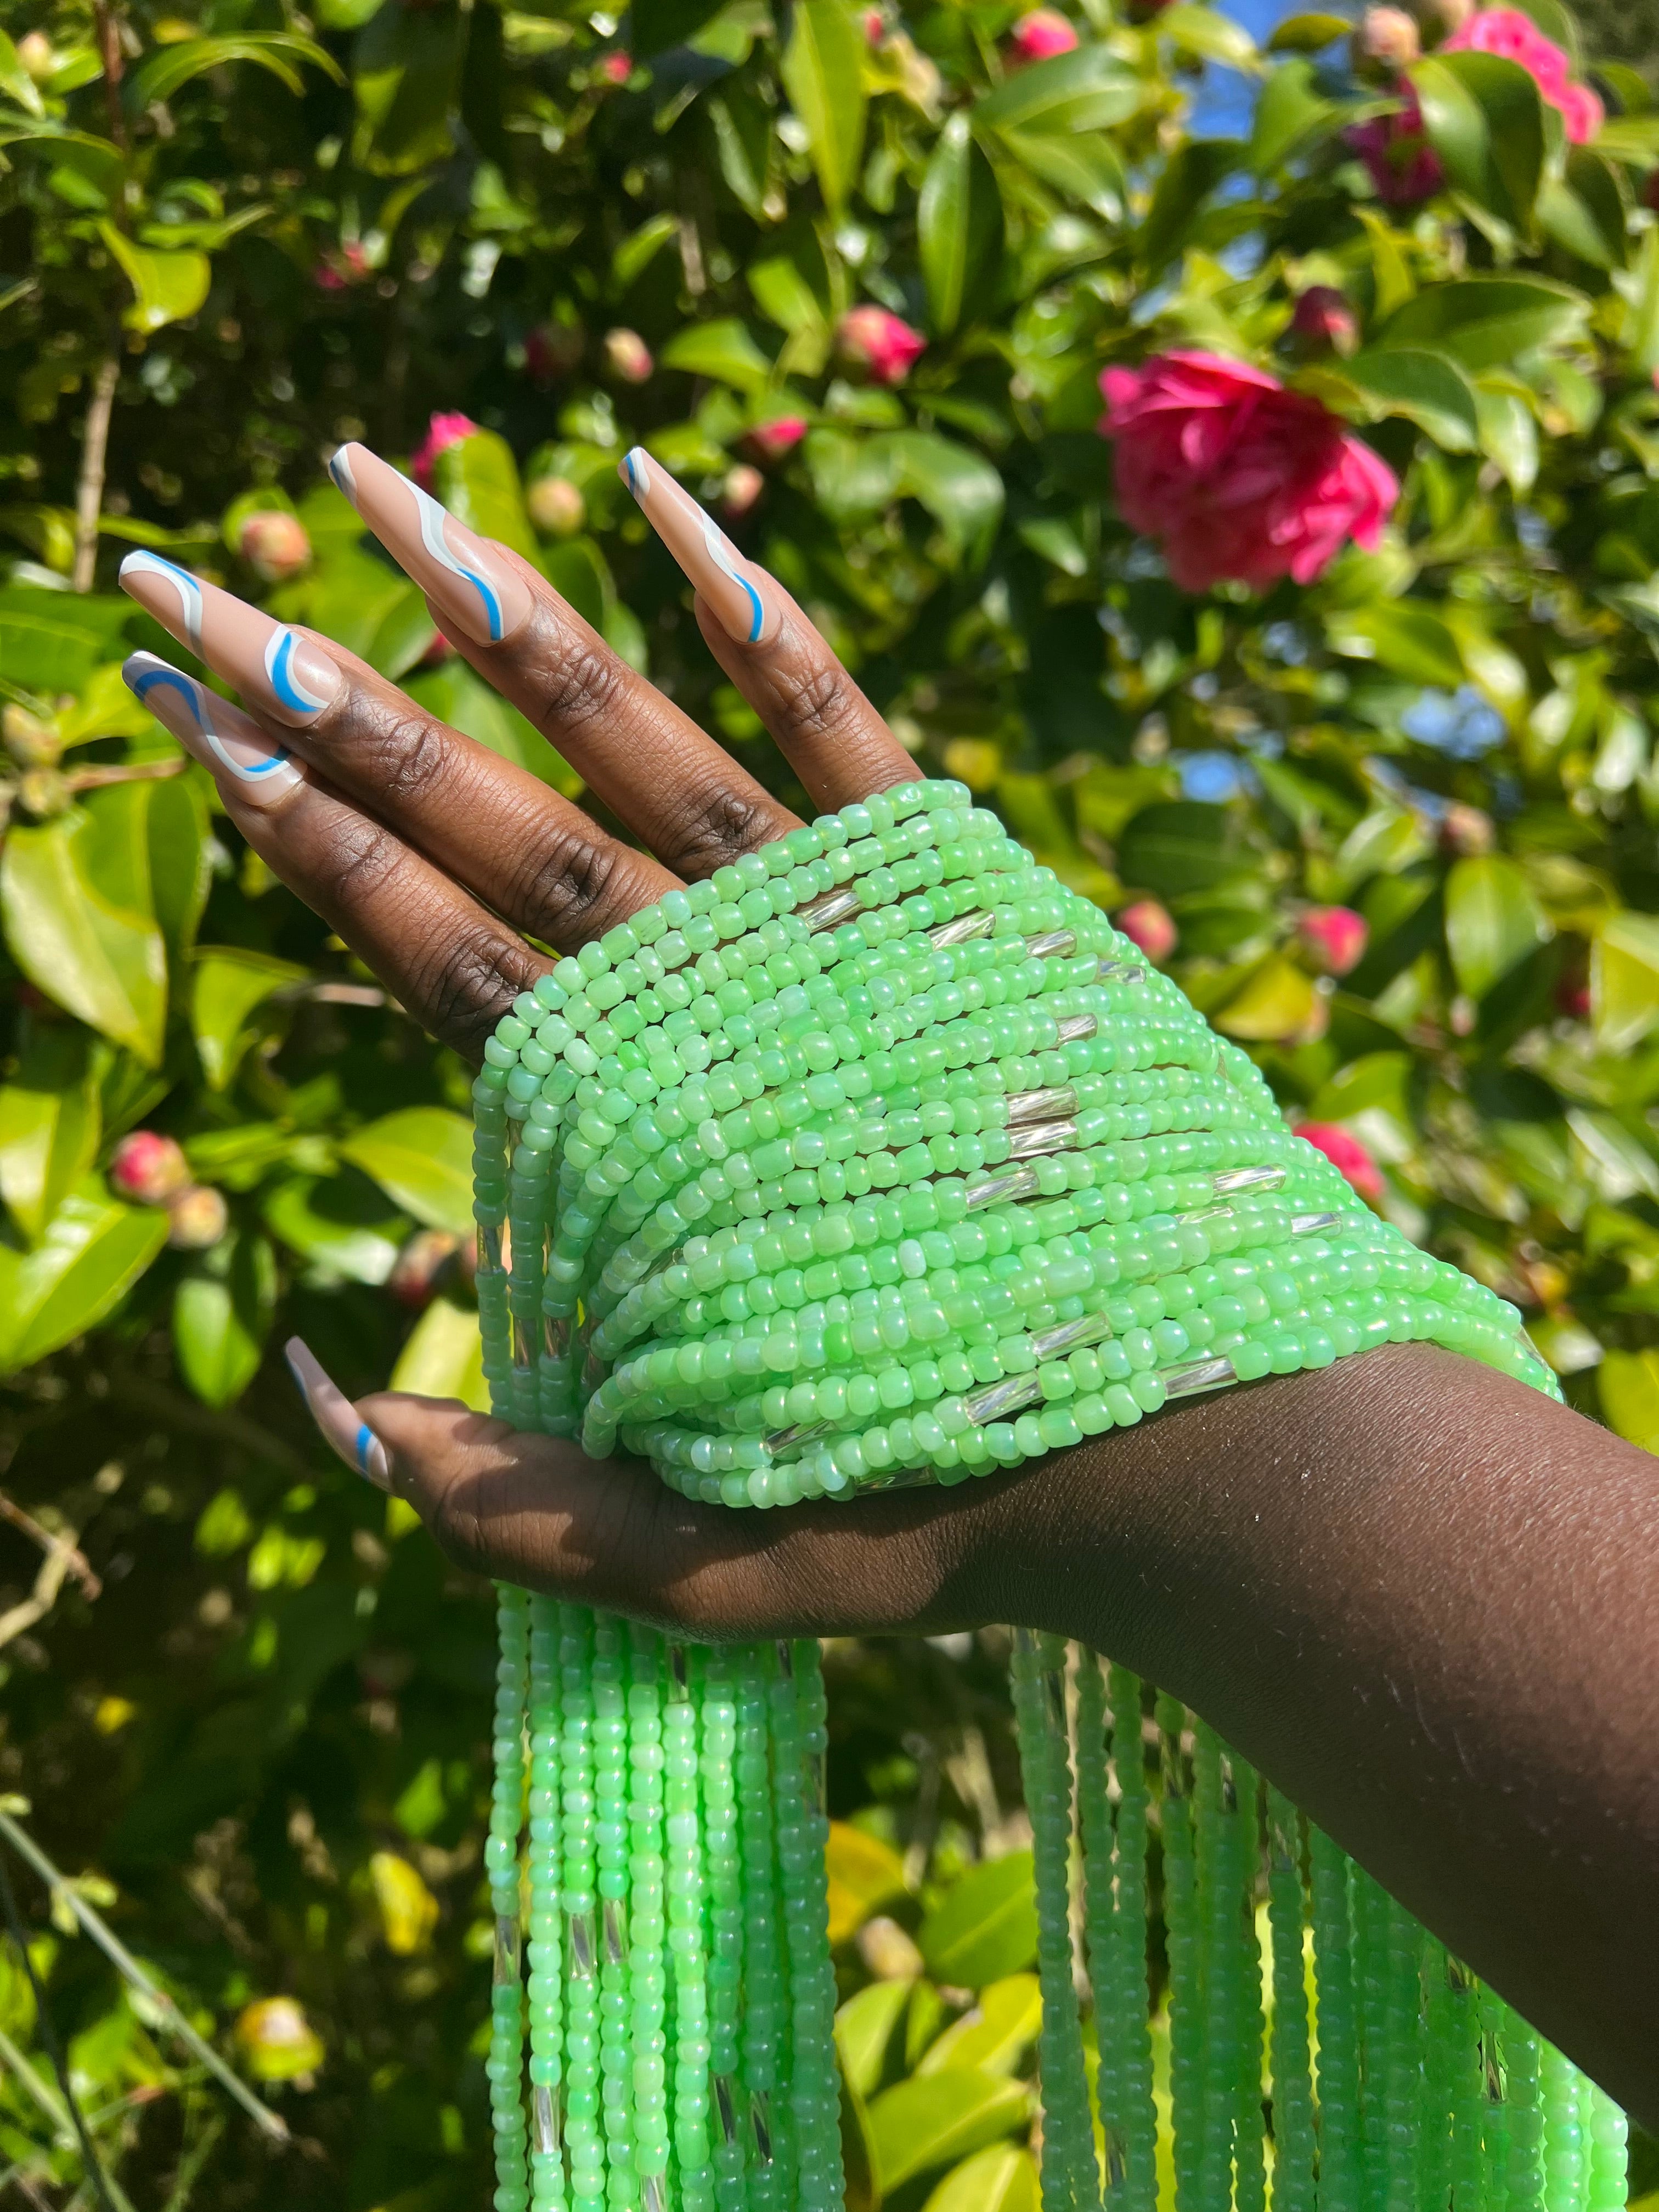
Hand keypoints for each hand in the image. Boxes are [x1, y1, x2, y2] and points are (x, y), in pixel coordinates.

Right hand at [121, 439, 1010, 1626]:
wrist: (1209, 1443)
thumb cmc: (953, 1507)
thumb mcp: (708, 1557)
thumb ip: (510, 1503)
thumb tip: (312, 1399)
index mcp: (644, 1143)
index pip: (433, 955)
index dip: (304, 839)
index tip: (196, 719)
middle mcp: (723, 1006)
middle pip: (494, 829)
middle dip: (331, 705)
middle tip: (194, 583)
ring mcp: (845, 934)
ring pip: (636, 742)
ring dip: (500, 612)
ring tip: (384, 487)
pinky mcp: (966, 894)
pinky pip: (845, 718)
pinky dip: (753, 607)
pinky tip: (661, 492)